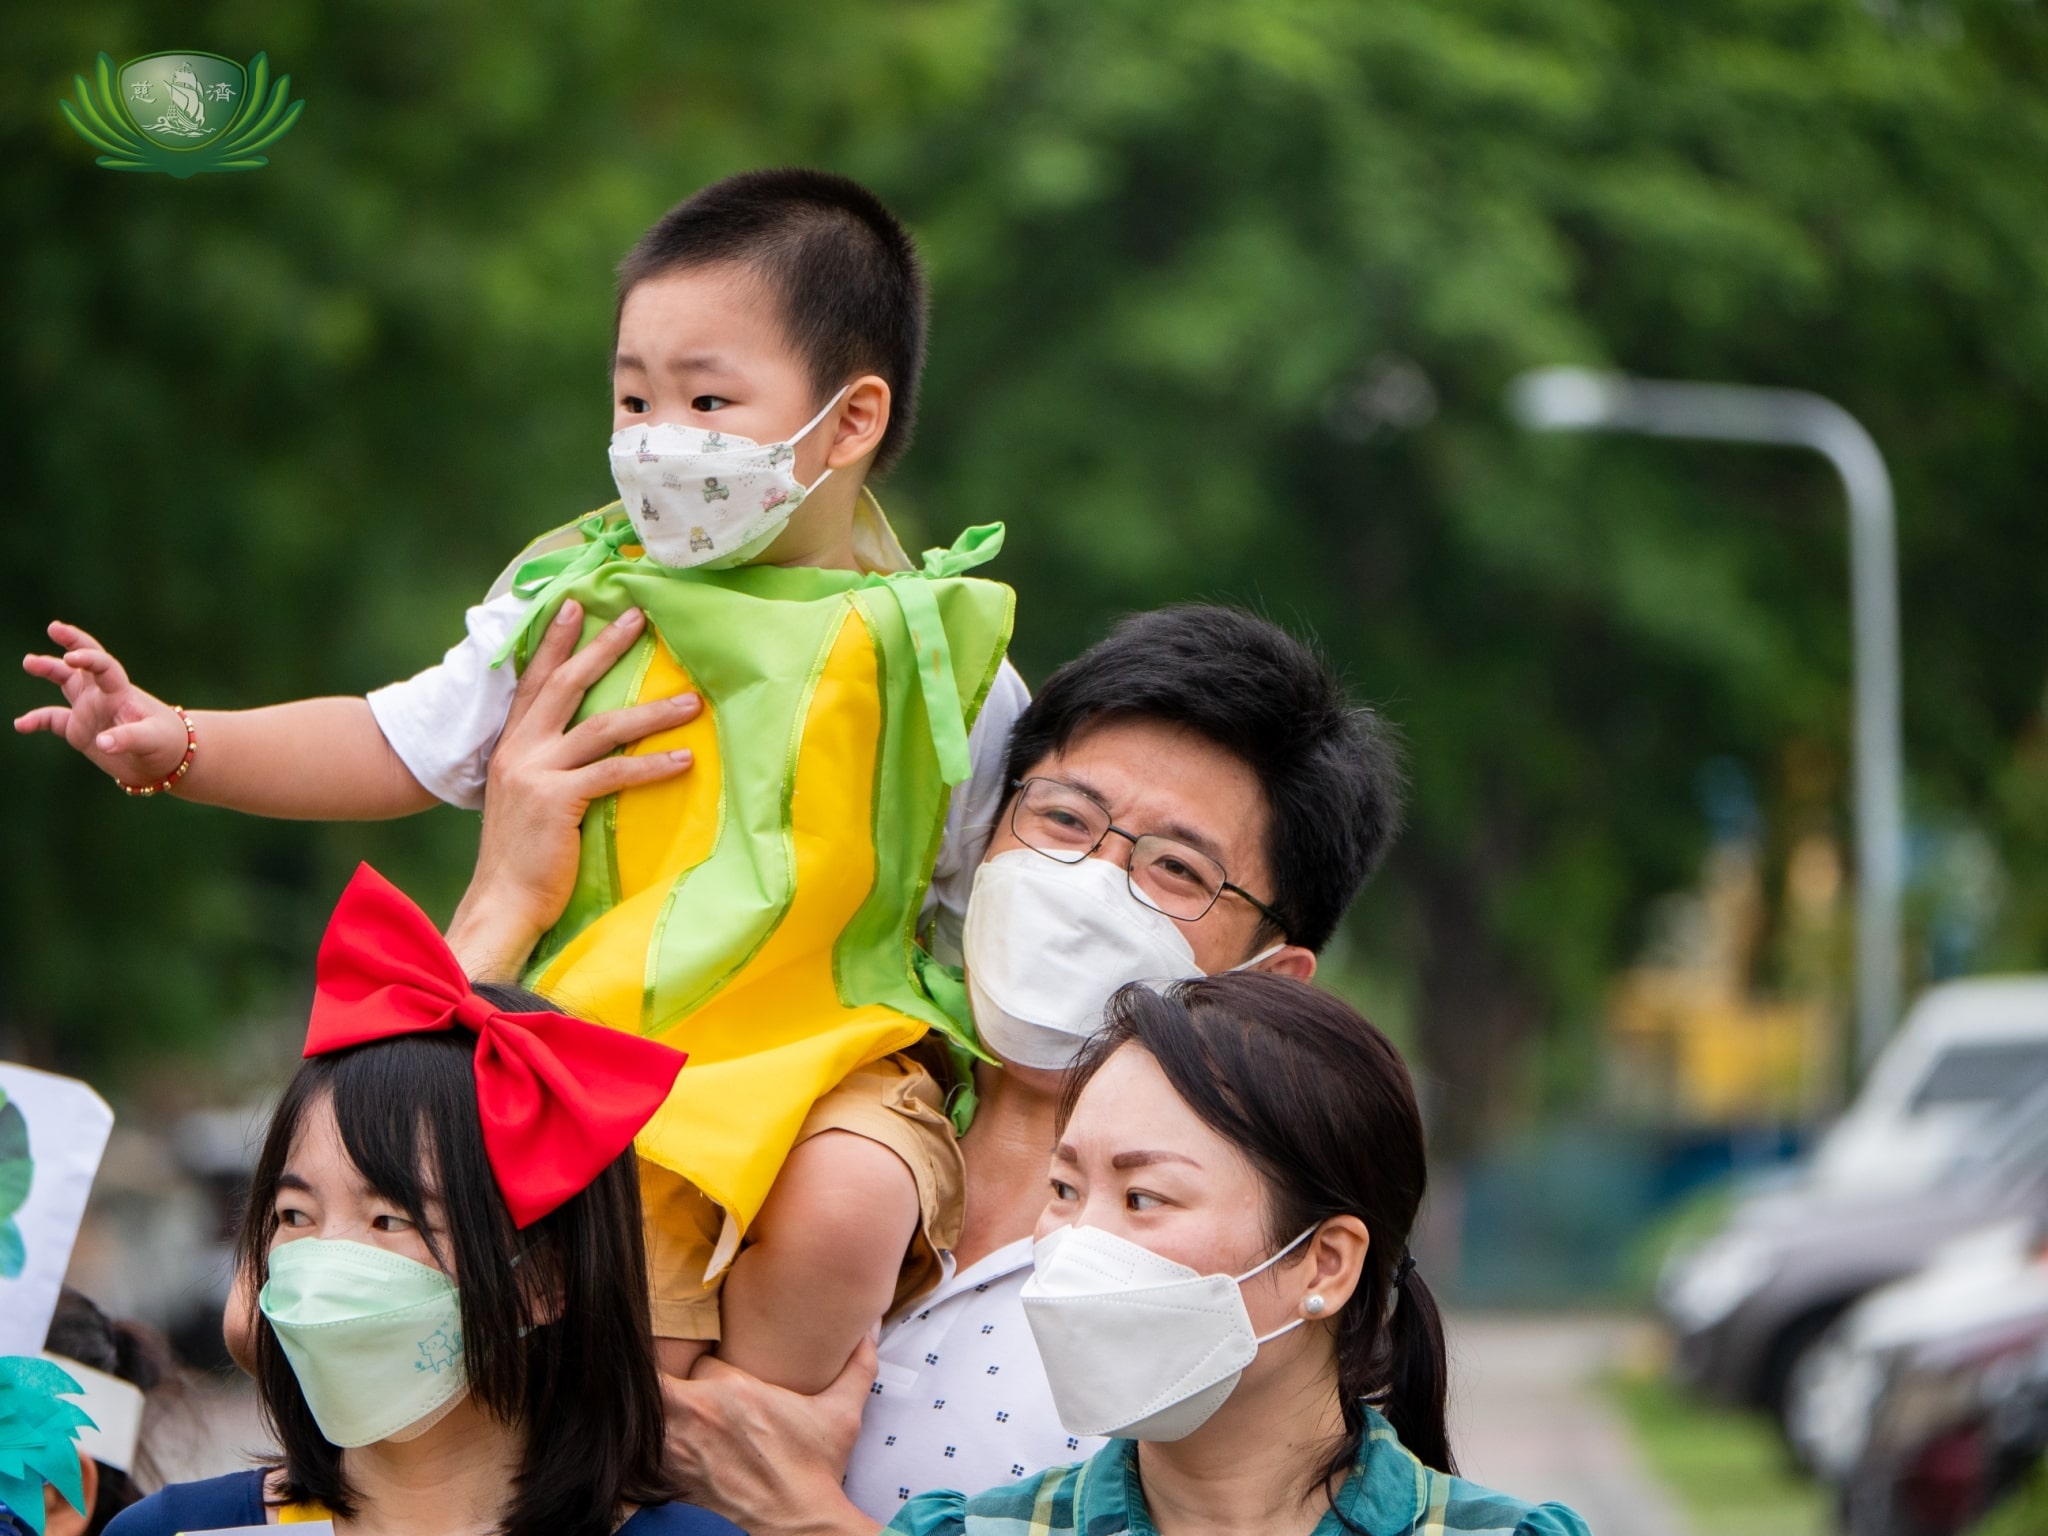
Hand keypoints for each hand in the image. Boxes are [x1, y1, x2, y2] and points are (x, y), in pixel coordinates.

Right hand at [17, 621, 187, 785]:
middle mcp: (102, 695)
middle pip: (83, 662)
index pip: (103, 666)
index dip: (87, 659)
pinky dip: (36, 720)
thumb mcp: (152, 740)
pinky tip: (20, 724)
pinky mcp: (79, 729)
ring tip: (29, 662)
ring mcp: (89, 710)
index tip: (69, 657)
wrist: (165, 760)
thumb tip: (102, 742)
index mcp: (120, 692)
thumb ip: (129, 739)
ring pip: (65, 681)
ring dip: (48, 670)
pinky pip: (52, 720)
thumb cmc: (165, 743)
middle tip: (54, 627)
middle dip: (71, 642)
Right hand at [445, 601, 699, 979]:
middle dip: (604, 648)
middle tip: (639, 618)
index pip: (534, 683)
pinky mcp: (557, 801)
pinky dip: (653, 766)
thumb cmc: (523, 857)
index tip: (576, 606)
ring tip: (693, 702)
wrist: (502, 902)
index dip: (555, 643)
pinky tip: (685, 760)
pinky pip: (615, 773)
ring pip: (603, 727)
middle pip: (567, 686)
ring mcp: (535, 773)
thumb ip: (547, 768)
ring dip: (652, 712)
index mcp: (511, 747)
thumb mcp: (526, 799)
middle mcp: (519, 751)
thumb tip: (585, 749)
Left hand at [662, 1335, 881, 1535]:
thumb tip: (871, 1330)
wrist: (795, 1529)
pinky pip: (639, 1458)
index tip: (717, 1380)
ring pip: (646, 1416)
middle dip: (674, 1388)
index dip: (706, 1369)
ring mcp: (678, 1452)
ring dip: (654, 1418)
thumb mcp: (841, 1416)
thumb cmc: (814, 1474)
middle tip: (690, 1402)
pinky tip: (665, 1457)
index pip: (701, 1360)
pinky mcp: (666, 1484)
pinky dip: (646, 1454)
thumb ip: (856, 1366)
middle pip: (664, 1381)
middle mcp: (700, 1416)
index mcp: (735, 1391)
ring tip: (673, 1426)